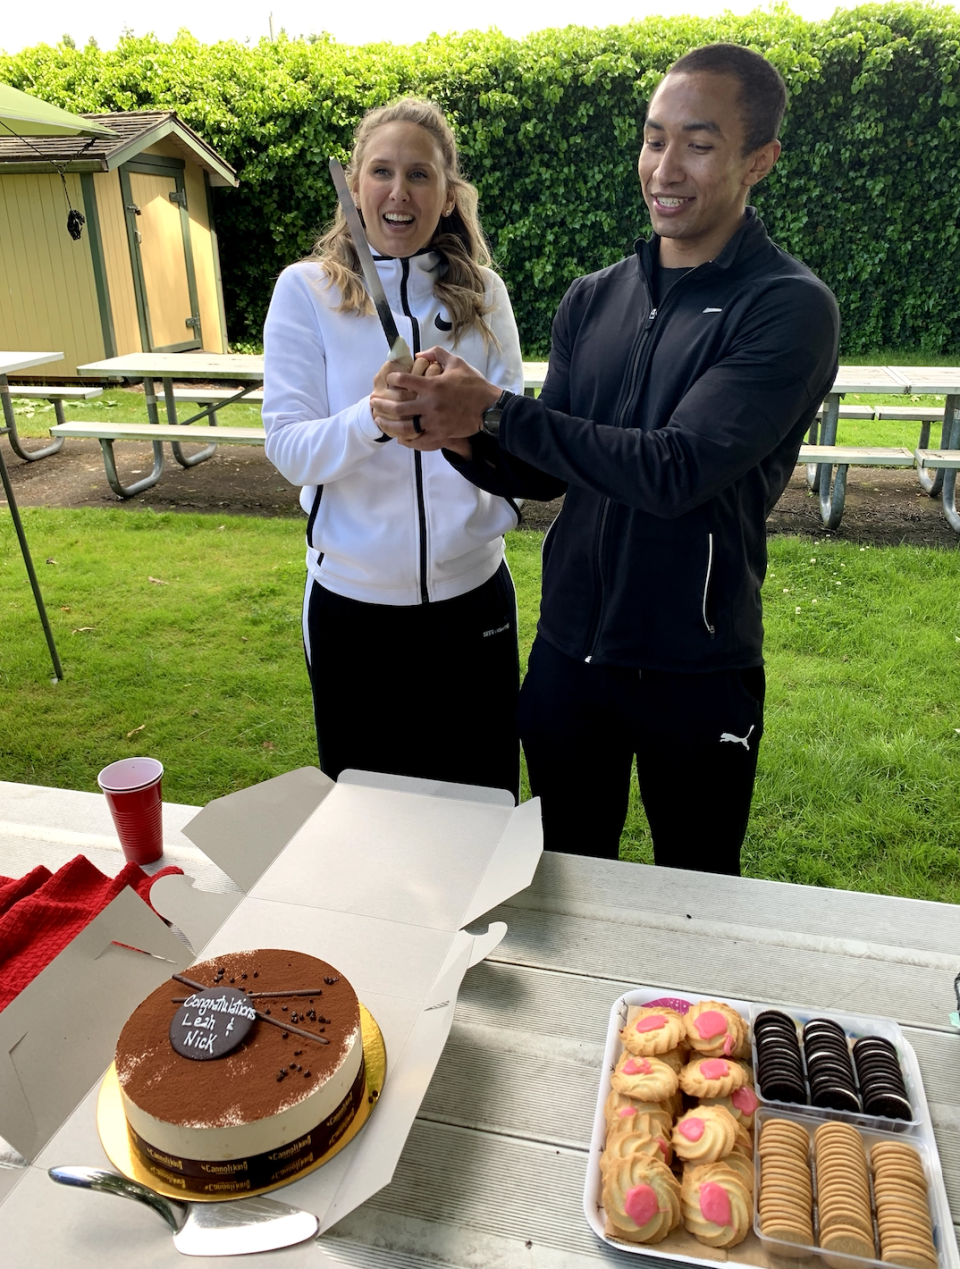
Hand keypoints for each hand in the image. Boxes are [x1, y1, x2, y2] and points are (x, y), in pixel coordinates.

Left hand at [370, 346, 500, 444]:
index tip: (389, 379)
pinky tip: (399, 438)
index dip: (392, 379)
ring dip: (388, 424)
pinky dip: (407, 441)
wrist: (490, 408)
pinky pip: (419, 441)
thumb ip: (436, 354)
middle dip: (382, 404)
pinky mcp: (440, 435)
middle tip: (373, 401)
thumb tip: (418, 355)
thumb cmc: (473, 384)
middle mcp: (430, 405)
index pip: (404, 381)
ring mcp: (434, 422)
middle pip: (398, 407)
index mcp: (433, 386)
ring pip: (404, 427)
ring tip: (379, 420)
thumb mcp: (456, 362)